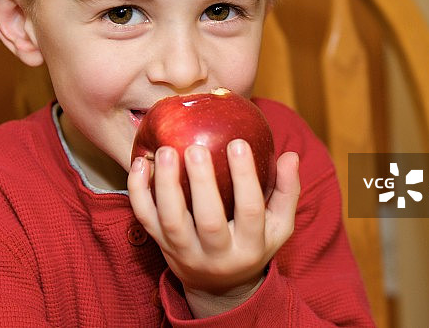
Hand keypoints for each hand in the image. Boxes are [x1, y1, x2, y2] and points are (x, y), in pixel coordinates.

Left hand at [128, 139, 299, 316]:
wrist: (217, 285)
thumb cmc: (251, 243)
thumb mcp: (278, 226)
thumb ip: (286, 191)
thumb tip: (290, 156)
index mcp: (249, 247)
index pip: (250, 212)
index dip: (245, 178)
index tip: (238, 143)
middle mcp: (216, 255)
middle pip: (208, 221)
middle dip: (201, 183)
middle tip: (195, 148)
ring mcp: (184, 252)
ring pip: (171, 222)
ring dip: (165, 185)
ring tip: (165, 151)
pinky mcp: (160, 244)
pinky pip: (145, 219)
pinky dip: (138, 192)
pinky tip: (140, 164)